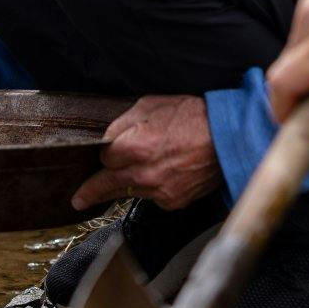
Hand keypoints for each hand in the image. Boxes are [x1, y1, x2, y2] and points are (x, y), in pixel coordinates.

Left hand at [71, 95, 221, 211]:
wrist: (229, 138)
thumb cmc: (194, 117)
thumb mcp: (151, 105)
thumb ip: (123, 124)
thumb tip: (108, 138)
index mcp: (135, 147)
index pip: (103, 159)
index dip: (106, 153)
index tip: (106, 154)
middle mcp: (144, 174)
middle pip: (107, 186)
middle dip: (91, 192)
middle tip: (78, 200)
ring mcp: (159, 191)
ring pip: (130, 192)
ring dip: (126, 186)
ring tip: (130, 178)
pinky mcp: (173, 201)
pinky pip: (152, 197)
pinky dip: (152, 188)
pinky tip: (163, 174)